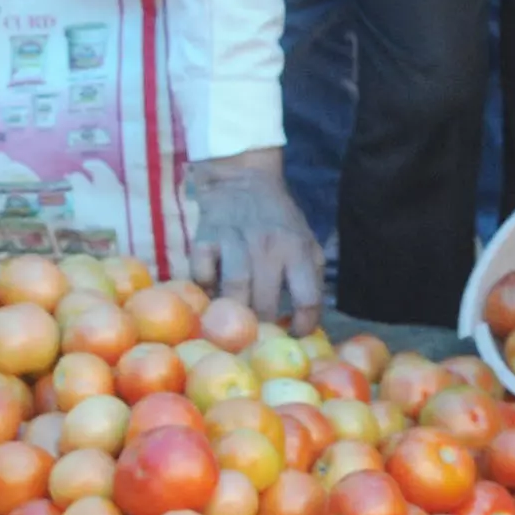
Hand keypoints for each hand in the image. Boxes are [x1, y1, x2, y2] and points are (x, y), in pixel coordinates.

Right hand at [185, 149, 323, 330]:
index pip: (307, 298)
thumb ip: (311, 278)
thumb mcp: (306, 242)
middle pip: (266, 302)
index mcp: (297, 248)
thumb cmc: (279, 220)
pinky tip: (212, 289)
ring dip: (234, 312)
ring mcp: (234, 241)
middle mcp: (268, 245)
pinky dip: (206, 288)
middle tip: (258, 335)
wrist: (242, 179)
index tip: (294, 333)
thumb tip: (308, 324)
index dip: (303, 325)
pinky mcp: (205, 238)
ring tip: (235, 320)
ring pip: (235, 290)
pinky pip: (202, 275)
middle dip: (262, 327)